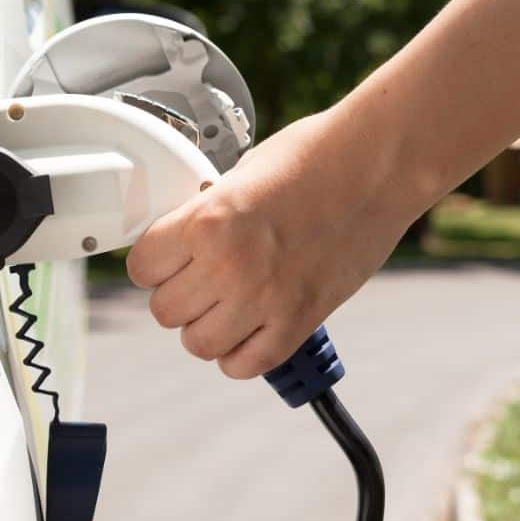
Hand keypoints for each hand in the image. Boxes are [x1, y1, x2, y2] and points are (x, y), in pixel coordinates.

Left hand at [126, 105, 419, 378]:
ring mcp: (264, 299)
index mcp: (207, 221)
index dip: (153, 263)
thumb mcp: (240, 173)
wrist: (378, 165)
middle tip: (202, 279)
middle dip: (179, 295)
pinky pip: (244, 365)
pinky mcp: (298, 322)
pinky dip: (241, 353)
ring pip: (197, 344)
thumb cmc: (316, 155)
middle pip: (164, 311)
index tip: (167, 260)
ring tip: (226, 306)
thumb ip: (207, 213)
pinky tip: (250, 329)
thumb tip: (185, 239)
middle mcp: (229, 265)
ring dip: (206, 328)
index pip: (141, 267)